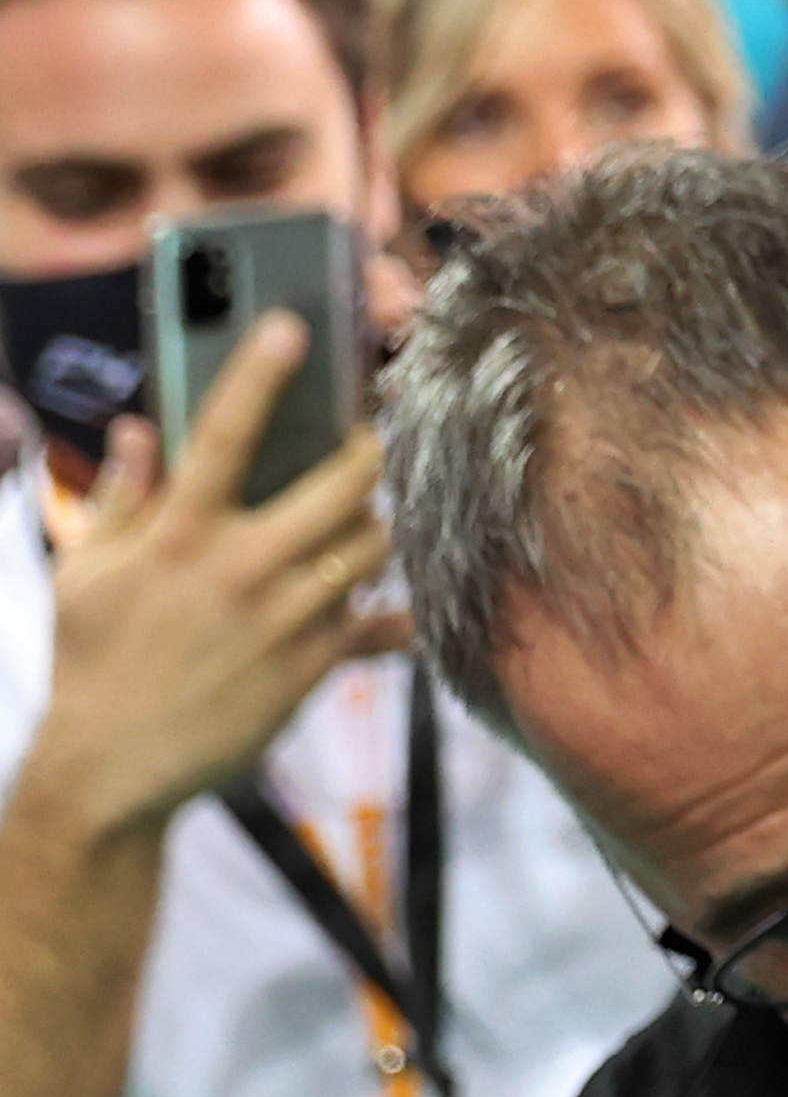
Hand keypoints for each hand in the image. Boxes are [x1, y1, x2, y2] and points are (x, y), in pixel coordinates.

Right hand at [13, 321, 400, 853]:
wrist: (111, 769)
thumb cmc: (91, 660)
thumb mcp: (86, 573)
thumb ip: (120, 498)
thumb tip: (139, 428)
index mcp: (177, 537)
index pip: (222, 437)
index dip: (258, 376)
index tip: (293, 327)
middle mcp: (239, 569)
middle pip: (341, 486)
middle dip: (368, 454)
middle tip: (366, 444)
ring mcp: (284, 619)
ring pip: (372, 547)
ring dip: (376, 527)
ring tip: (361, 522)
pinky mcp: (313, 667)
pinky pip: (379, 623)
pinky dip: (390, 612)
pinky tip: (391, 609)